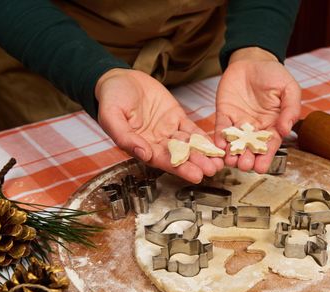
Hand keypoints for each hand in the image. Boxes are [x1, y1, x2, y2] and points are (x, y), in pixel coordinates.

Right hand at [95, 68, 223, 182]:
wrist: (118, 78)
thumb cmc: (110, 97)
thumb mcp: (111, 115)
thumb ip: (124, 136)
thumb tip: (143, 153)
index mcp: (140, 146)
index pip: (162, 160)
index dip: (179, 168)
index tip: (195, 175)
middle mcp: (156, 142)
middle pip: (179, 156)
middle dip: (196, 163)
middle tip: (212, 170)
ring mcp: (168, 130)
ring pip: (188, 145)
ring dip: (203, 154)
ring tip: (218, 162)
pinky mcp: (176, 117)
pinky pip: (191, 129)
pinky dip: (203, 137)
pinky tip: (215, 145)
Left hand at [215, 47, 300, 172]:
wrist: (252, 59)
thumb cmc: (274, 74)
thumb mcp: (289, 89)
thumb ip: (291, 109)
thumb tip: (287, 130)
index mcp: (272, 125)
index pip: (269, 146)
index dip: (265, 158)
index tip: (261, 168)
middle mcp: (255, 128)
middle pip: (251, 149)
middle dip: (247, 159)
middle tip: (244, 166)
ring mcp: (238, 122)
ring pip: (235, 143)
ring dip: (232, 153)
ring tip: (231, 161)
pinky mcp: (224, 114)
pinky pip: (221, 129)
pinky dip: (219, 137)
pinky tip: (218, 145)